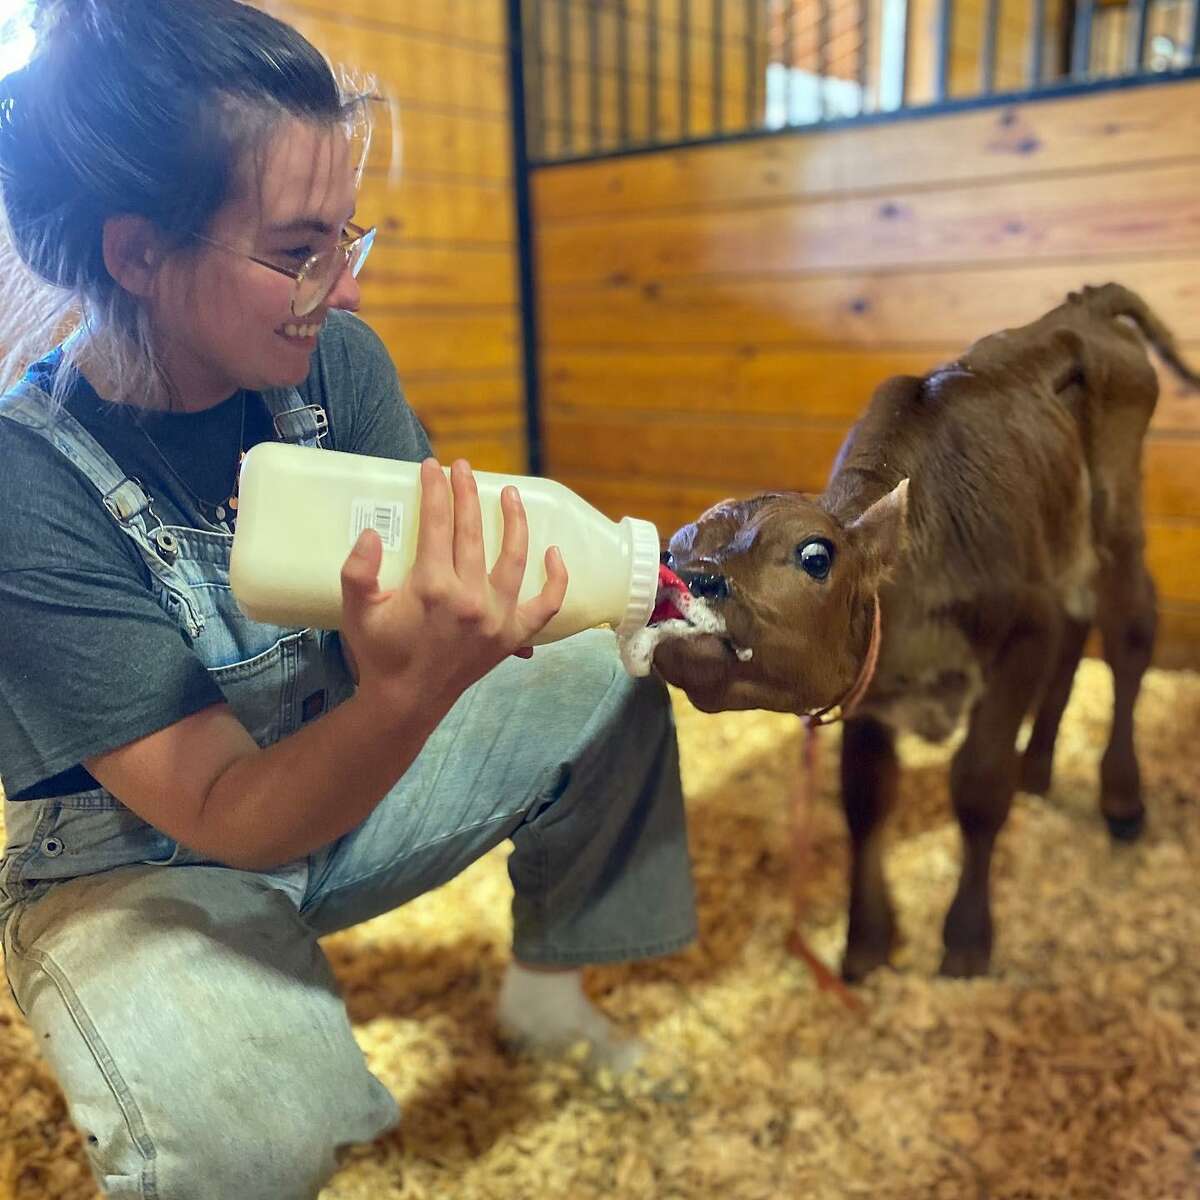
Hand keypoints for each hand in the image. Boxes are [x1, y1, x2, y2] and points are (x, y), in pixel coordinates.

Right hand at [338, 458, 567, 713]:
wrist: (406, 701)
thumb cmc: (380, 653)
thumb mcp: (356, 611)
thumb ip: (356, 572)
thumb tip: (370, 534)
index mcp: (432, 588)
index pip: (437, 524)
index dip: (435, 490)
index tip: (433, 466)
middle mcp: (470, 599)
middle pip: (473, 532)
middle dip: (467, 493)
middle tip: (464, 468)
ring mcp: (497, 618)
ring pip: (515, 558)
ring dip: (515, 521)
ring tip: (510, 494)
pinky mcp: (513, 636)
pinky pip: (546, 606)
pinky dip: (556, 580)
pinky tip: (554, 552)